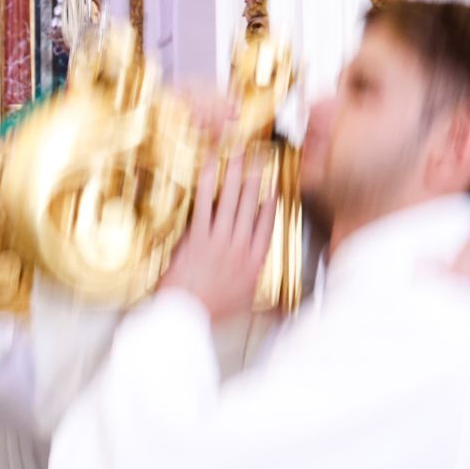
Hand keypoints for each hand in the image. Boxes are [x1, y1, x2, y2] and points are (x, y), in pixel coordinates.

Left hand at [160, 151, 276, 323]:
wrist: (186, 314)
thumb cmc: (212, 311)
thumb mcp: (246, 308)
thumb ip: (267, 307)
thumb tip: (282, 314)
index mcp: (253, 263)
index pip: (267, 227)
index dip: (271, 206)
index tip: (273, 190)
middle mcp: (239, 248)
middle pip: (250, 207)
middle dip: (255, 178)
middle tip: (258, 158)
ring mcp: (218, 241)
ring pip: (230, 202)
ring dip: (235, 174)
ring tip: (238, 154)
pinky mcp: (197, 238)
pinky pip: (204, 207)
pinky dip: (207, 186)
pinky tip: (210, 169)